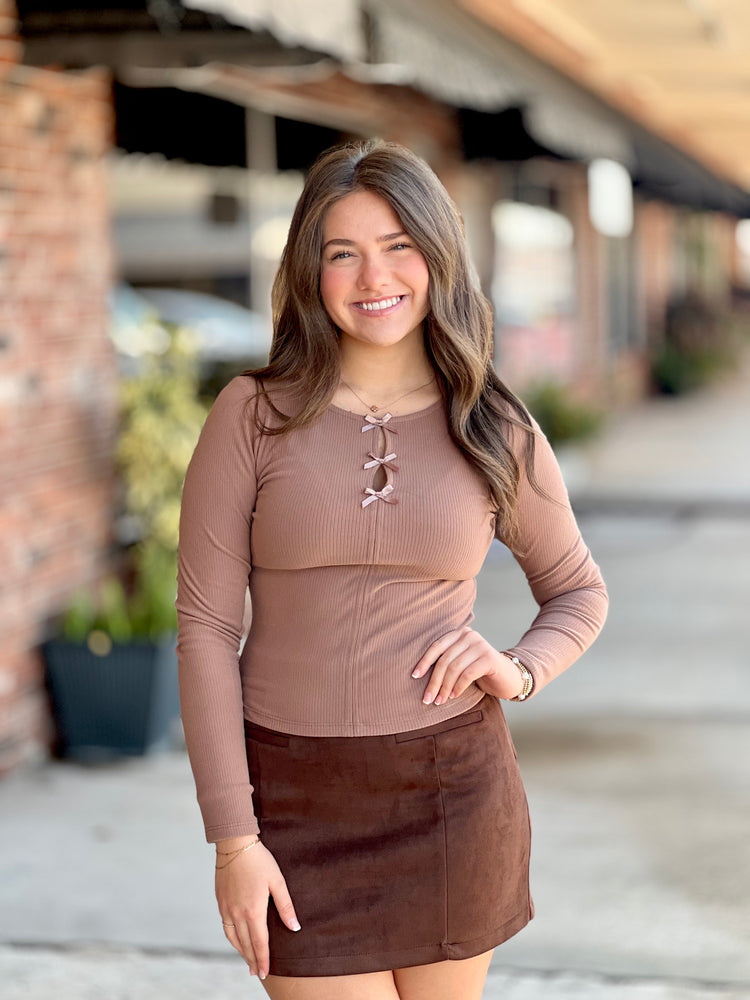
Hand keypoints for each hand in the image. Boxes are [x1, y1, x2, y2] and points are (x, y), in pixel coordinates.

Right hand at [215, 837, 300, 979]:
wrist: (234, 844)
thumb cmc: (259, 860)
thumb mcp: (277, 881)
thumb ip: (285, 906)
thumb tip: (295, 927)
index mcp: (253, 911)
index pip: (259, 943)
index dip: (263, 959)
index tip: (265, 973)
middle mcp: (237, 914)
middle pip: (245, 944)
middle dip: (252, 960)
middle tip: (257, 973)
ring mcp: (226, 908)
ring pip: (233, 938)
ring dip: (241, 951)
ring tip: (248, 961)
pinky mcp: (221, 902)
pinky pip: (225, 927)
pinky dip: (232, 938)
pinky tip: (236, 940)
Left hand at [411, 626, 524, 703]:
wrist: (509, 677)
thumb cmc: (480, 672)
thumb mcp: (461, 663)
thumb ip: (446, 662)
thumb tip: (418, 675)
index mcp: (459, 633)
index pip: (437, 646)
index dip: (424, 662)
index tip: (414, 676)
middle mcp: (469, 635)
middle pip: (444, 660)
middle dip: (434, 681)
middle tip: (428, 698)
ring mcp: (480, 645)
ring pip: (454, 668)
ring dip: (445, 687)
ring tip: (440, 700)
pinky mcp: (489, 658)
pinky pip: (467, 674)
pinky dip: (458, 687)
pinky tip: (454, 696)